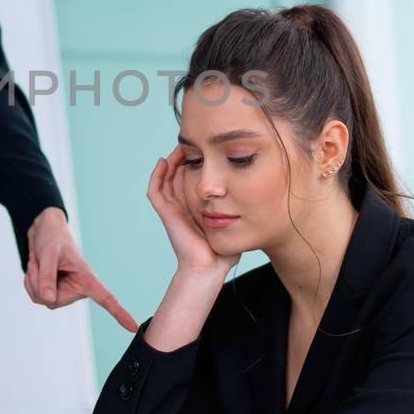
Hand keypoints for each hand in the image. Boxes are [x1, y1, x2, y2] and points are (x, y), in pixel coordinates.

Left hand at [24, 207, 137, 331]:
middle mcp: (77, 288)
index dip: (119, 313)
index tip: (133, 328)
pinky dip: (30, 281)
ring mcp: (64, 291)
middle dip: (39, 282)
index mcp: (86, 278)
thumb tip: (49, 301)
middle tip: (40, 262)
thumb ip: (48, 276)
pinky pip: (36, 295)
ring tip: (39, 262)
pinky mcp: (53, 291)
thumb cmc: (52, 237)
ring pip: (42, 299)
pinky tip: (36, 267)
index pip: (105, 298)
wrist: (43, 230)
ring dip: (33, 280)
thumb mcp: (48, 253)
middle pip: (53, 301)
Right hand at [147, 146, 240, 273]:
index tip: (204, 151)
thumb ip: (242, 213)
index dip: (194, 165)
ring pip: (165, 180)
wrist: (209, 269)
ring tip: (178, 147)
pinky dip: (157, 176)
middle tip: (189, 143)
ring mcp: (173, 211)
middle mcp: (182, 208)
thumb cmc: (223, 254)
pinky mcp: (166, 214)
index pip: (190, 181)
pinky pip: (155, 191)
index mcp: (196, 210)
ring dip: (169, 163)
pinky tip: (164, 161)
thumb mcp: (235, 226)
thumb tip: (258, 198)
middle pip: (176, 177)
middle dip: (182, 160)